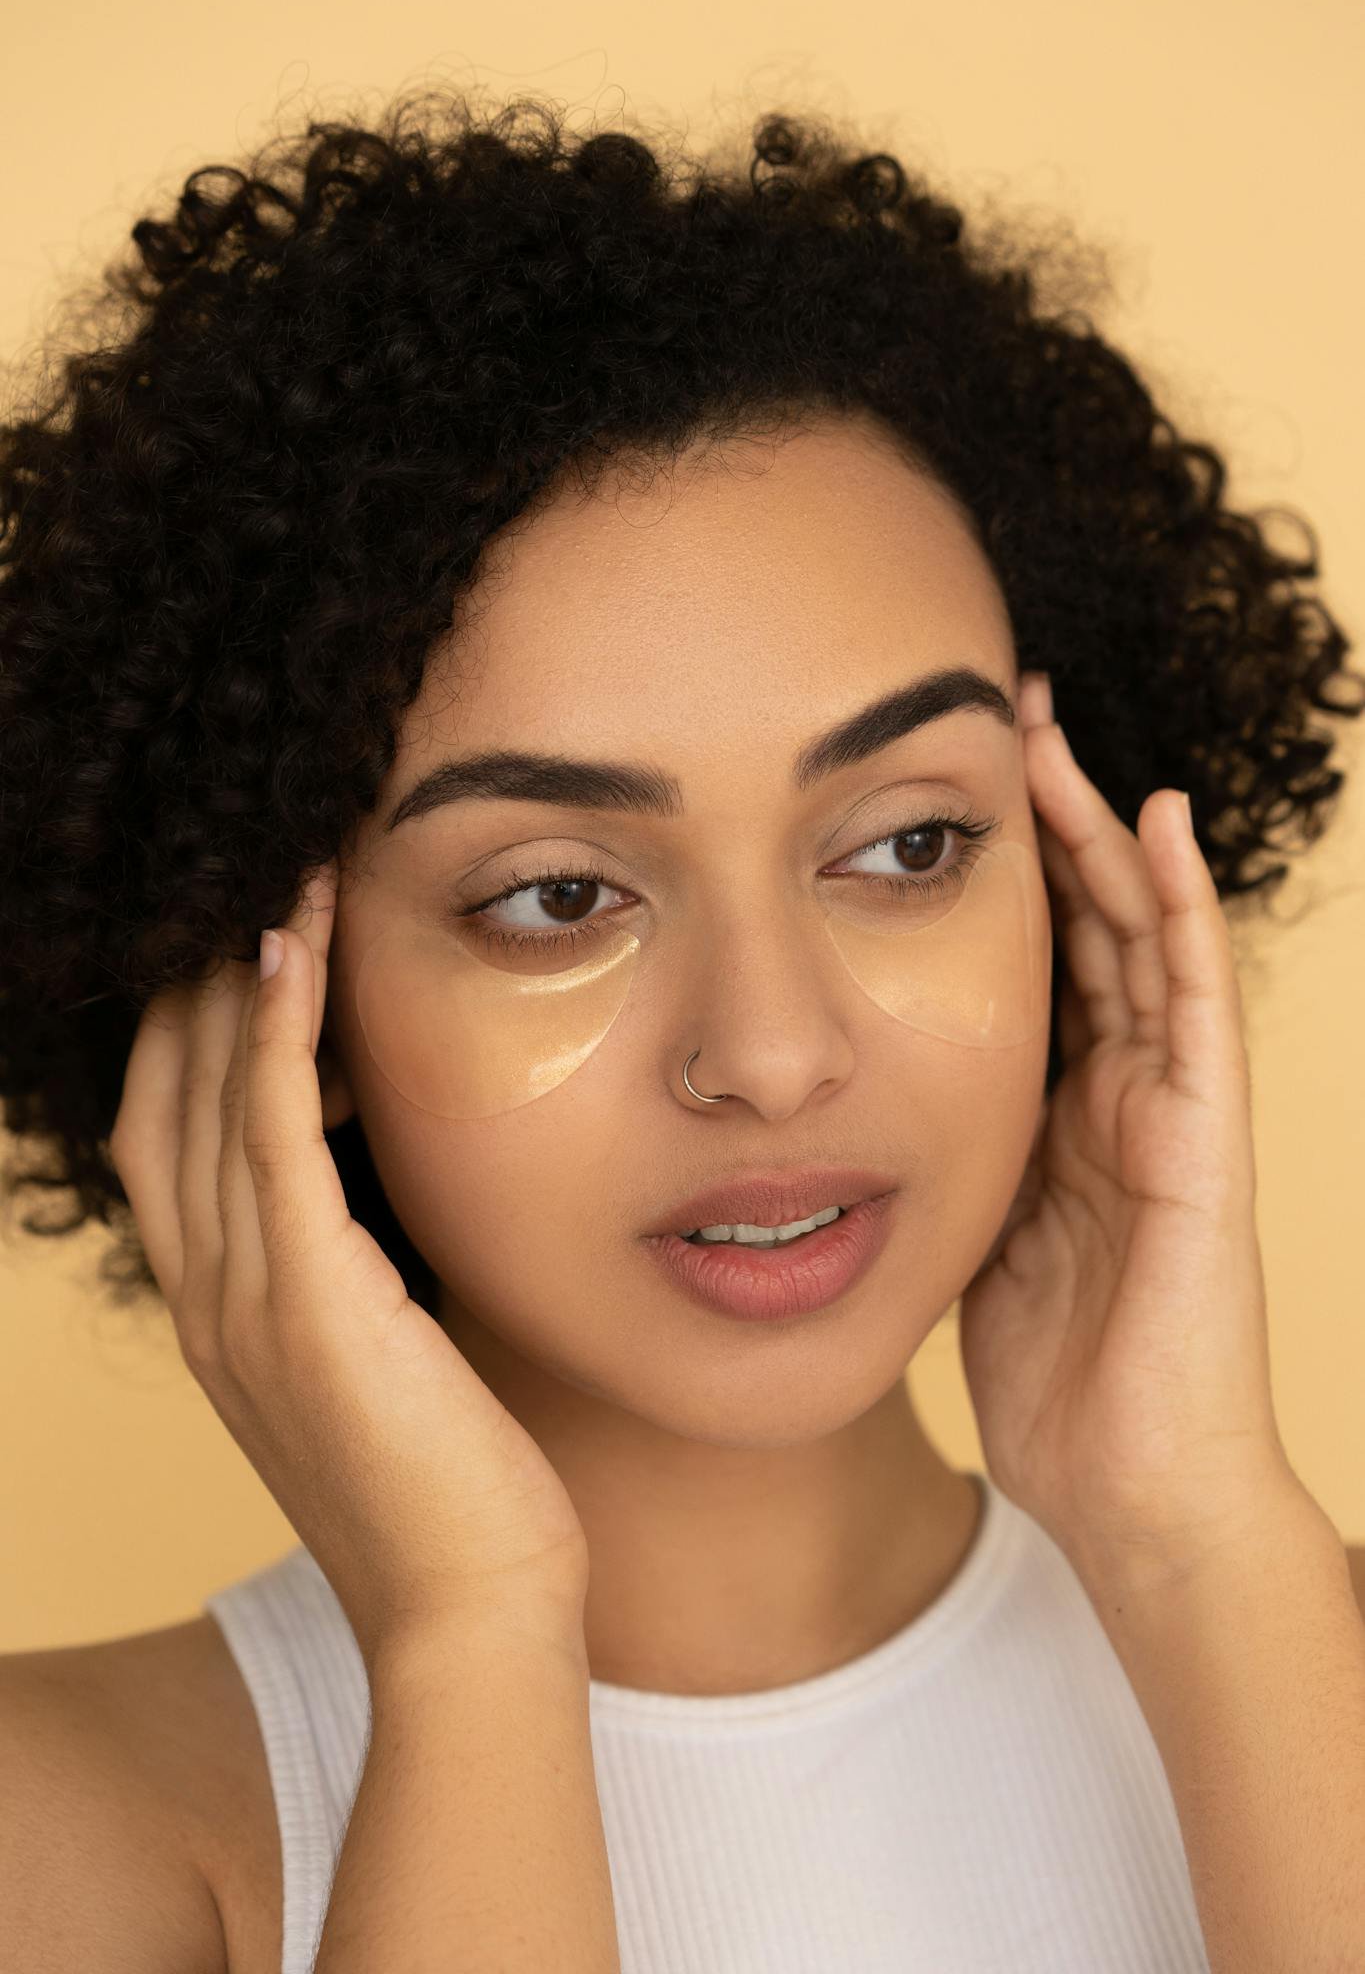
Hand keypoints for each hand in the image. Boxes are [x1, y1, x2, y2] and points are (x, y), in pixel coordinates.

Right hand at [108, 861, 590, 1666]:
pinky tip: (295, 942)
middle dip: (199, 983)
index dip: (189, 1034)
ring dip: (238, 974)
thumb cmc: (454, 1489)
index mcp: (221, 1316)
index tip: (241, 945)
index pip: (167, 1138)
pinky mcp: (312, 1301)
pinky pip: (275, 1127)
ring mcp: (247, 1302)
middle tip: (253, 879)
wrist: (473, 1610)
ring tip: (284, 874)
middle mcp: (209, 1300)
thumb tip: (391, 1196)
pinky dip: (278, 1028)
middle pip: (165, 1097)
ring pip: (211, 1094)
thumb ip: (357, 1277)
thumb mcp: (382, 1363)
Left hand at [956, 673, 1312, 1589]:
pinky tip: (1157, 821)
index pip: (1036, 965)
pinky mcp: (1207, 1136)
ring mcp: (1174, 1108)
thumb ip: (949, 1160)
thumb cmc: (1058, 1385)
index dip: (996, 879)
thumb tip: (863, 1110)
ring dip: (1099, 832)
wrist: (1136, 1491)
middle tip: (993, 723)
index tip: (935, 796)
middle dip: (1044, 826)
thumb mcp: (975, 1239)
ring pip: (1140, 936)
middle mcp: (1125, 1093)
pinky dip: (1182, 906)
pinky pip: (1197, 999)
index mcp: (1067, 1116)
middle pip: (1086, 927)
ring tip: (1052, 738)